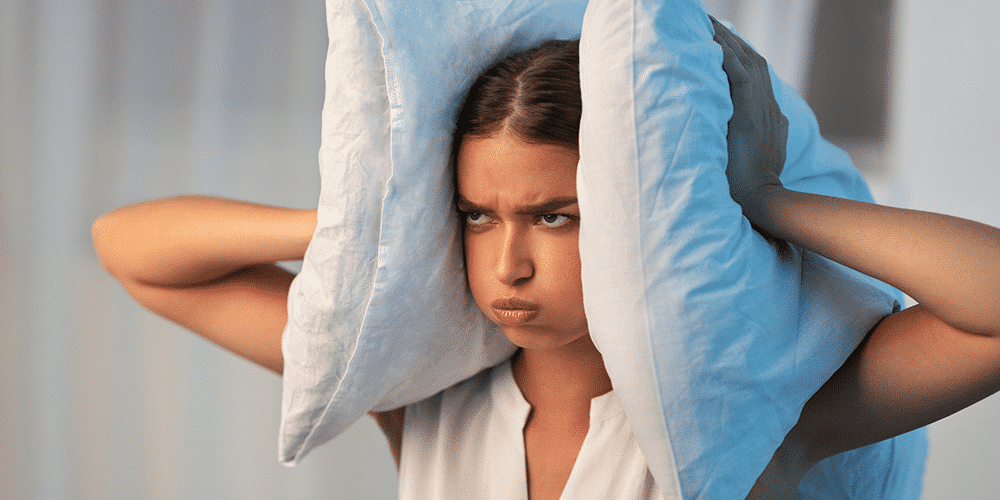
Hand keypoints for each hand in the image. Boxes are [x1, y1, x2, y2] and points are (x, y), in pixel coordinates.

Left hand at [712, 18, 788, 227]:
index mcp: (768, 113)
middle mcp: (768, 106)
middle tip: (707, 23)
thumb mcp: (753, 154)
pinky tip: (713, 44)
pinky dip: (728, 58)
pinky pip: (741, 77)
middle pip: (751, 60)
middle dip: (729, 40)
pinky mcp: (751, 116)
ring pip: (747, 62)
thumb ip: (750, 136)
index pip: (754, 72)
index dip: (737, 53)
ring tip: (705, 24)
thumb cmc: (748, 186)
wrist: (760, 201)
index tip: (717, 39)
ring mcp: (762, 109)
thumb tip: (740, 128)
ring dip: (726, 41)